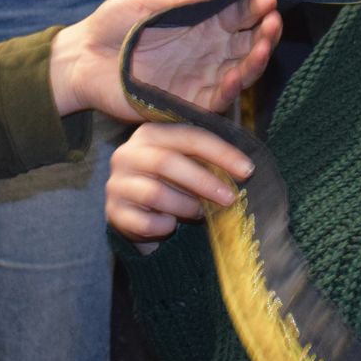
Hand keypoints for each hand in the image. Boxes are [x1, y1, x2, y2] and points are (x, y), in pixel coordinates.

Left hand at [49, 0, 280, 118]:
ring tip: (264, 45)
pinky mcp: (187, 103)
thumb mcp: (144, 1)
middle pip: (247, 43)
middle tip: (273, 20)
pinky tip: (236, 76)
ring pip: (240, 72)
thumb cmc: (111, 25)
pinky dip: (229, 90)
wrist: (81, 59)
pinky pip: (216, 99)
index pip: (238, 15)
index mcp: (201, 24)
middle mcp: (207, 51)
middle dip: (265, 32)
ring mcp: (200, 78)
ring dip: (255, 61)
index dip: (255, 6)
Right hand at [106, 122, 254, 250]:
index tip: (247, 170)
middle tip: (230, 198)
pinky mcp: (113, 213)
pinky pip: (147, 222)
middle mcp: (127, 154)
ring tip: (199, 213)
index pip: (188, 136)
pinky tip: (171, 225)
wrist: (136, 216)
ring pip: (156, 194)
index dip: (221, 153)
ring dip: (185, 206)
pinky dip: (165, 226)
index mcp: (149, 134)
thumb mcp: (187, 165)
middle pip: (167, 162)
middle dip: (204, 182)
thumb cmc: (170, 185)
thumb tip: (245, 170)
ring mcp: (117, 184)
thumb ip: (207, 161)